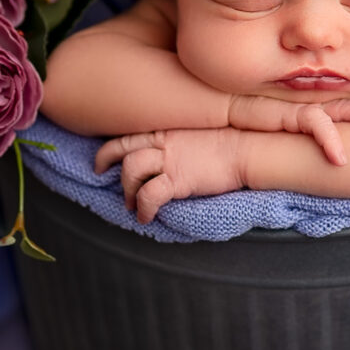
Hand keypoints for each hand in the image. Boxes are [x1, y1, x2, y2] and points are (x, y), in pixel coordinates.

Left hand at [94, 127, 243, 223]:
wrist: (248, 149)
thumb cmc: (229, 144)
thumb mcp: (195, 136)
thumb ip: (176, 144)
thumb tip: (165, 158)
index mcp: (166, 132)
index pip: (126, 138)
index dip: (107, 152)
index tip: (101, 165)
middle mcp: (164, 143)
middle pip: (123, 152)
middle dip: (112, 174)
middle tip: (116, 190)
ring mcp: (171, 160)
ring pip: (131, 170)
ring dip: (127, 192)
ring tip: (133, 206)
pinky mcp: (180, 179)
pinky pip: (150, 195)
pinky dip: (143, 209)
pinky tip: (146, 217)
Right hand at [227, 95, 349, 165]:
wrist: (213, 103)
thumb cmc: (245, 115)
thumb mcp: (279, 120)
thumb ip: (301, 124)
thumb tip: (328, 145)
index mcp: (314, 100)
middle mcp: (311, 100)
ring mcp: (301, 105)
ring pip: (342, 108)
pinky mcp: (286, 113)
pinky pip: (314, 124)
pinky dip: (329, 140)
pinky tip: (341, 158)